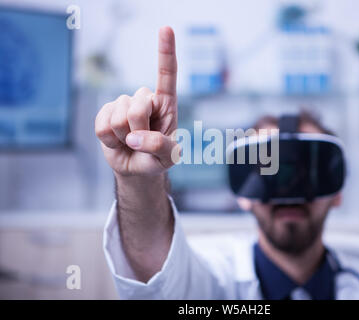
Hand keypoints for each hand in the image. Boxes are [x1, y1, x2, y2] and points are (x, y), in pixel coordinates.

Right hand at [95, 26, 178, 177]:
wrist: (136, 167)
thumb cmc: (157, 159)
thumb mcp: (170, 157)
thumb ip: (161, 147)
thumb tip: (135, 136)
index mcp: (165, 104)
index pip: (167, 74)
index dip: (165, 52)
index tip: (165, 28)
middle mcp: (145, 100)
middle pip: (137, 106)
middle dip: (139, 130)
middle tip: (142, 141)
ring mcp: (123, 105)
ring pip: (118, 116)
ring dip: (123, 137)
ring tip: (130, 142)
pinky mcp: (105, 113)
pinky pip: (102, 125)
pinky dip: (109, 140)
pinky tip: (116, 141)